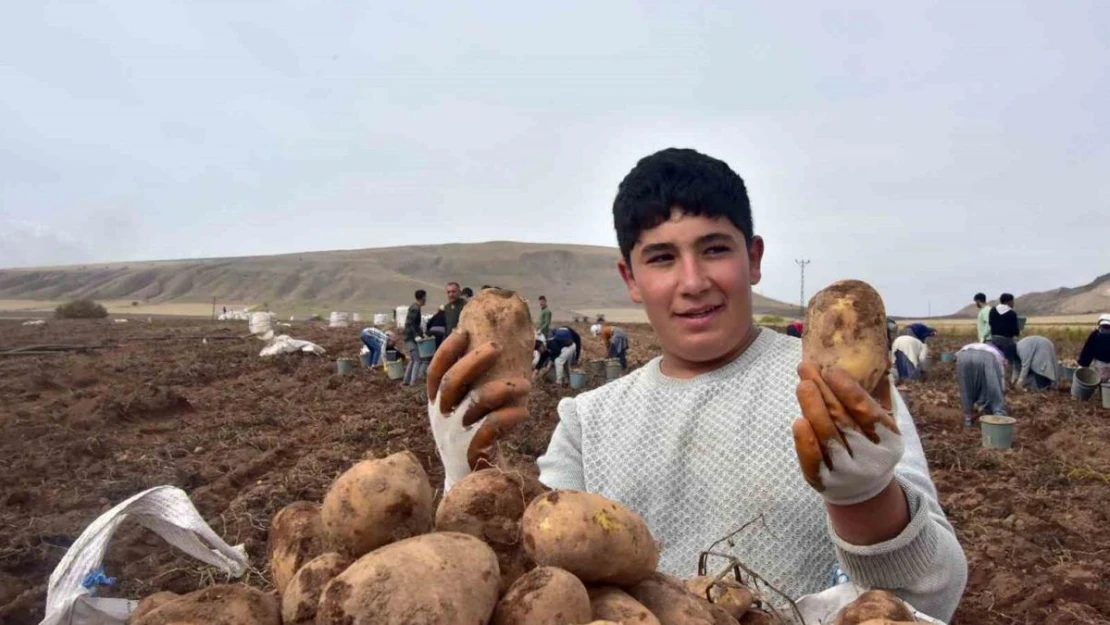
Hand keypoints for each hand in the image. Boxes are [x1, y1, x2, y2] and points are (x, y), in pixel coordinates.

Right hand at [426, 330, 530, 490]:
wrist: (469, 487)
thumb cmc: (472, 440)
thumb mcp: (463, 414)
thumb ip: (471, 390)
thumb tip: (497, 351)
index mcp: (437, 405)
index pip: (435, 372)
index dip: (447, 351)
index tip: (464, 332)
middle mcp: (442, 418)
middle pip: (451, 382)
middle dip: (474, 360)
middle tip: (497, 346)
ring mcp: (455, 436)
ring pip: (474, 402)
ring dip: (503, 388)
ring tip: (526, 384)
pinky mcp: (472, 452)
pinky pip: (492, 427)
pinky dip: (511, 416)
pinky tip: (524, 412)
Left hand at [793, 362, 904, 505]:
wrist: (862, 487)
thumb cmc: (869, 444)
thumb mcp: (882, 427)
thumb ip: (875, 399)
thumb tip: (867, 363)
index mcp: (888, 441)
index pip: (867, 412)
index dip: (849, 391)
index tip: (832, 371)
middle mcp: (869, 458)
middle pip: (843, 421)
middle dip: (823, 392)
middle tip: (806, 368)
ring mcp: (846, 472)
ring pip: (827, 438)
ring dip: (812, 409)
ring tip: (801, 385)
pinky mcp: (823, 481)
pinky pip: (813, 461)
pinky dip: (805, 441)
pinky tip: (798, 420)